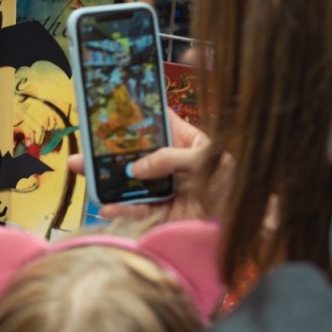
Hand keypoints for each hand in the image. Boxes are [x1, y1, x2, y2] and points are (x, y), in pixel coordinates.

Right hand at [70, 110, 224, 224]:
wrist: (248, 224)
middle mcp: (168, 162)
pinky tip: (107, 206)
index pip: (155, 122)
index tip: (106, 107)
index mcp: (183, 140)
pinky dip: (120, 209)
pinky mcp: (160, 212)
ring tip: (83, 172)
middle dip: (106, 150)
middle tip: (83, 145)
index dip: (133, 114)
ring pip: (128, 181)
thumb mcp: (207, 161)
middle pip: (132, 153)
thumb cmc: (235, 184)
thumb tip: (136, 168)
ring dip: (105, 178)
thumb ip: (171, 159)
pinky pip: (135, 209)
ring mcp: (162, 188)